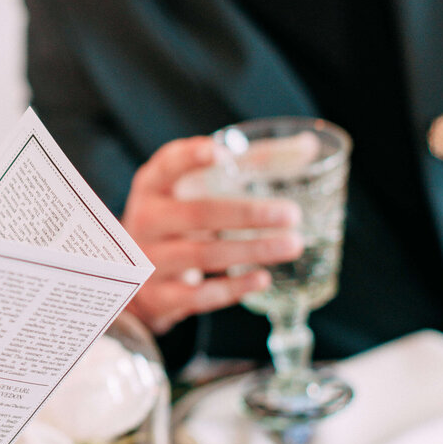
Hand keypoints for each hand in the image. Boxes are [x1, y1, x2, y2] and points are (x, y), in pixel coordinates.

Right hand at [122, 136, 302, 334]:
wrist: (135, 275)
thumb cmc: (179, 219)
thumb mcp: (199, 188)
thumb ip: (250, 164)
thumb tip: (307, 146)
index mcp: (152, 186)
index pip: (167, 166)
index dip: (191, 158)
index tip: (221, 153)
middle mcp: (145, 221)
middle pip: (196, 215)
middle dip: (247, 214)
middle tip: (292, 214)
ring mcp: (148, 261)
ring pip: (203, 255)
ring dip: (252, 250)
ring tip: (292, 245)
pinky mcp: (160, 297)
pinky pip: (200, 295)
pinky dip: (234, 288)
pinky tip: (263, 278)